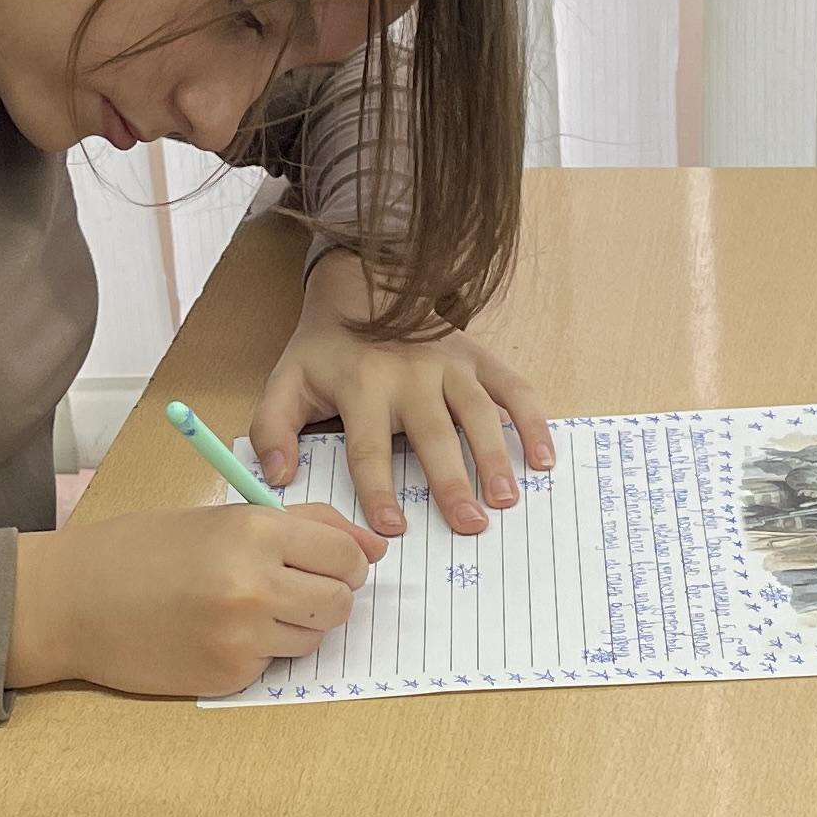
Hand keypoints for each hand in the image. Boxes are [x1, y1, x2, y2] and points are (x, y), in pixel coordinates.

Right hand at [9, 499, 384, 694]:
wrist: (72, 600)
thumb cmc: (140, 550)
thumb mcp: (221, 518)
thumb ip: (301, 525)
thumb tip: (373, 545)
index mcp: (256, 531)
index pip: (348, 556)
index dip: (348, 562)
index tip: (331, 565)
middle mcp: (255, 583)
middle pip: (341, 602)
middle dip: (328, 597)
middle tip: (293, 589)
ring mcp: (243, 636)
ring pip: (314, 638)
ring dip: (296, 626)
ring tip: (246, 609)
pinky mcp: (229, 675)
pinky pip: (275, 664)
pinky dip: (259, 651)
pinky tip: (217, 633)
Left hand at [250, 252, 556, 536]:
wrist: (363, 286)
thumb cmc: (326, 350)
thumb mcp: (285, 382)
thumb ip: (273, 429)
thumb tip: (277, 477)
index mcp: (362, 386)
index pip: (369, 448)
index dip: (379, 490)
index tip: (392, 530)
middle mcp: (410, 375)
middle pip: (433, 435)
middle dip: (451, 481)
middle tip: (470, 524)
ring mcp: (449, 365)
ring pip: (477, 413)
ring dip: (494, 456)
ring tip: (505, 499)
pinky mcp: (478, 358)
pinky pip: (511, 389)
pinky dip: (532, 421)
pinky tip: (544, 459)